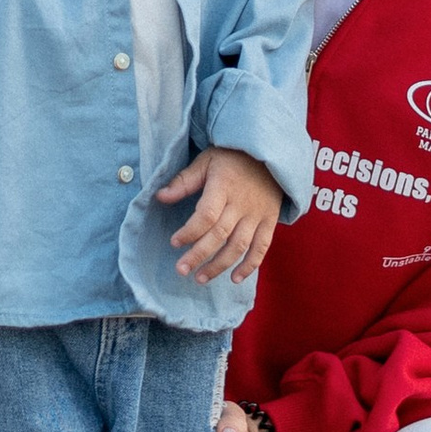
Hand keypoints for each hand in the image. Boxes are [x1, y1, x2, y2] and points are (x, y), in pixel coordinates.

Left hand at [156, 145, 281, 286]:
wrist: (270, 153)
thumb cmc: (233, 156)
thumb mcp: (207, 160)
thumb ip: (184, 181)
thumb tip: (160, 197)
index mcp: (224, 186)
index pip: (206, 215)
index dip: (190, 231)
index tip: (174, 243)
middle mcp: (242, 203)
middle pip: (220, 235)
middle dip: (199, 255)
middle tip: (181, 270)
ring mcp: (257, 214)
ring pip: (239, 246)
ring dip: (219, 265)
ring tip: (200, 278)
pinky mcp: (270, 220)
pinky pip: (262, 247)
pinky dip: (250, 265)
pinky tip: (235, 279)